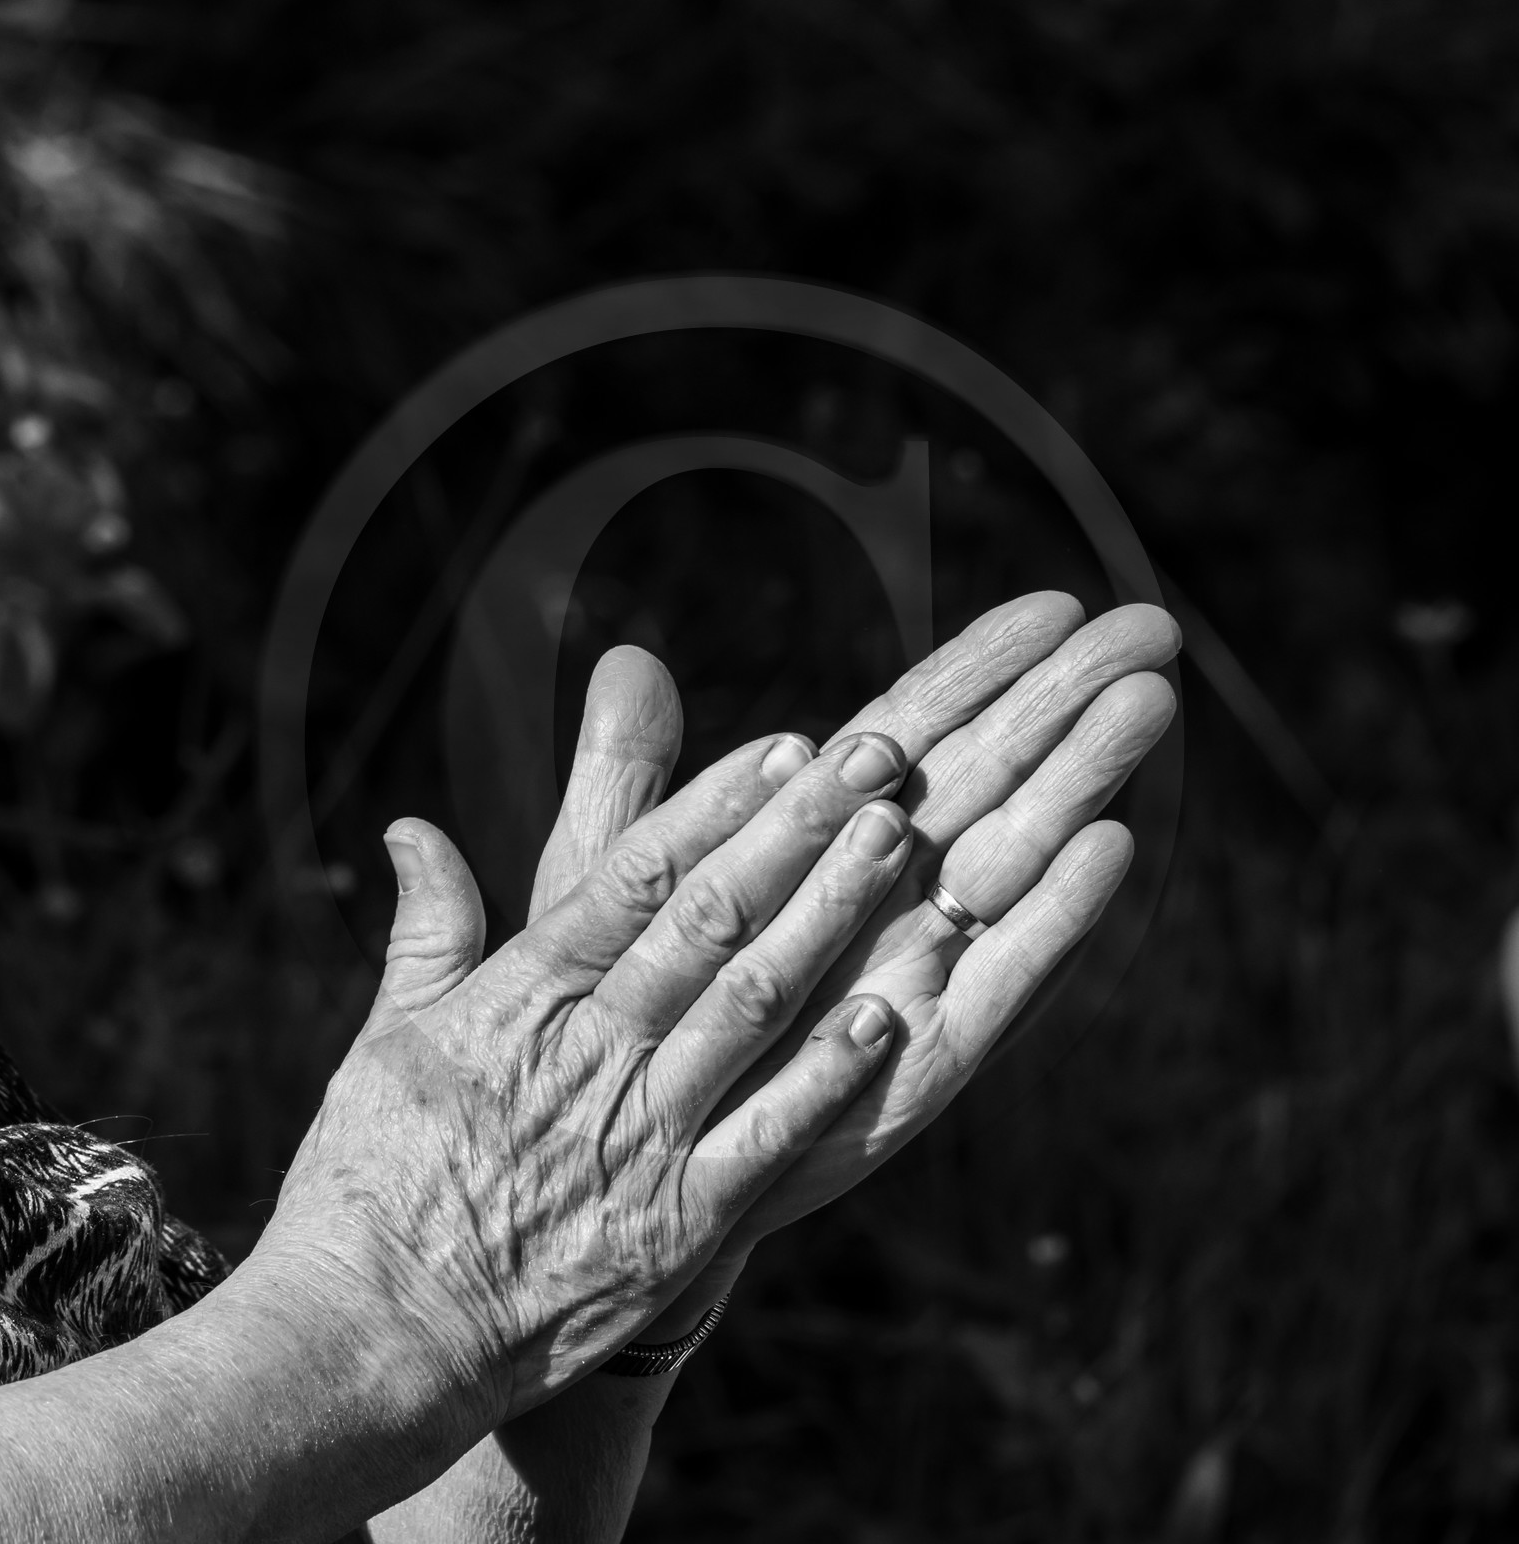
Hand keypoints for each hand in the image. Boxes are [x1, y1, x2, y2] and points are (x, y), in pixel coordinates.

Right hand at [257, 715, 921, 1440]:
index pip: (633, 878)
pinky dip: (827, 1073)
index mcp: (521, 997)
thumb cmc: (371, 1180)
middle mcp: (591, 1050)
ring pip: (752, 1005)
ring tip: (897, 842)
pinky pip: (766, 1134)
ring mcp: (640, 1134)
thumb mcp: (387, 1039)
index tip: (784, 747)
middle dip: (799, 832)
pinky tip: (888, 1012)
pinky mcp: (677, 1221)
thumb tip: (411, 826)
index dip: (715, 807)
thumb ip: (428, 928)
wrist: (368, 1338)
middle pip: (711, 920)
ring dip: (829, 919)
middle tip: (878, 759)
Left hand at [526, 591, 1178, 1336]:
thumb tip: (625, 656)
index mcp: (812, 843)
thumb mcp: (608, 884)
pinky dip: (1052, 920)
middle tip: (1154, 626)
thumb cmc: (618, 1011)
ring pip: (1010, 860)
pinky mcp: (922, 1060)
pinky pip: (998, 982)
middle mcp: (879, 898)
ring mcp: (910, 972)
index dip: (980, 667)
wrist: (619, 1161)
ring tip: (1148, 704)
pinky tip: (1106, 848)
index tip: (1056, 602)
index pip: (910, 732)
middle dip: (1067, 702)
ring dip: (1080, 783)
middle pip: (986, 779)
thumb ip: (628, 778)